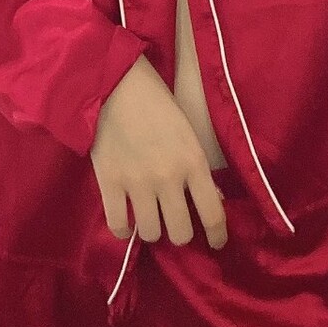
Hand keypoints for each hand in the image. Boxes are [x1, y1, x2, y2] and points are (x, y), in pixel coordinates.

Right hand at [90, 55, 228, 249]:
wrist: (114, 83)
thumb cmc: (157, 103)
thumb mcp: (189, 132)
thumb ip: (199, 168)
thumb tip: (211, 201)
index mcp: (194, 161)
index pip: (213, 215)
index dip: (218, 236)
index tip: (216, 243)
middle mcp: (168, 177)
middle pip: (181, 233)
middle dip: (181, 233)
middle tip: (176, 223)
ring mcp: (137, 182)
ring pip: (151, 234)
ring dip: (153, 229)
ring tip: (150, 217)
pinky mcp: (109, 183)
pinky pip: (118, 226)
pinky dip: (124, 229)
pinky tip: (127, 220)